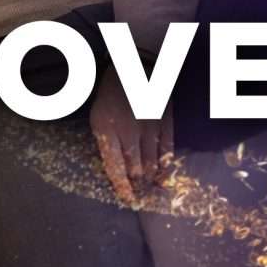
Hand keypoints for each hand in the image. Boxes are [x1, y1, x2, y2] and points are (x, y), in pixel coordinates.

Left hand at [89, 76, 172, 205]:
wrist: (134, 67)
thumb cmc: (111, 96)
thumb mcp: (98, 118)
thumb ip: (106, 143)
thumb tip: (116, 169)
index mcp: (106, 130)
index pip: (115, 166)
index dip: (122, 186)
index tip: (127, 199)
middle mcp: (128, 132)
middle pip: (135, 167)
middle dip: (137, 183)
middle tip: (141, 195)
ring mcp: (149, 127)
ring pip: (152, 162)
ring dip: (151, 178)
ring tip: (151, 188)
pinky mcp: (166, 122)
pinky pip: (167, 150)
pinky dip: (166, 166)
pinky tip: (165, 176)